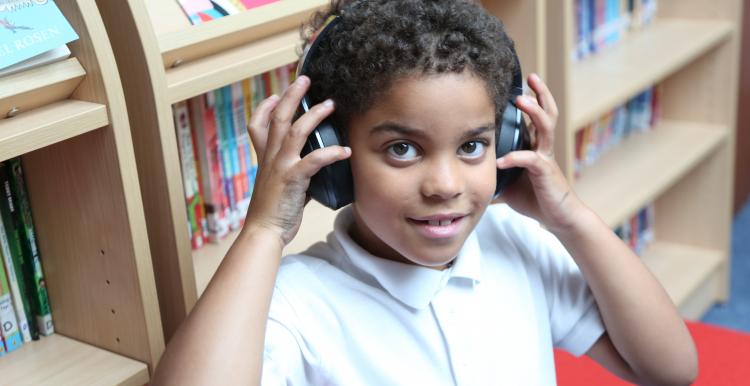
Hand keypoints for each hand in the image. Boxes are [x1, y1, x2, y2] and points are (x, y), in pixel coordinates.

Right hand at [245, 76, 350, 244]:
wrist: (264, 232)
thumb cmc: (273, 212)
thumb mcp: (279, 186)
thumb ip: (293, 172)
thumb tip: (313, 169)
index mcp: (264, 158)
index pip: (257, 126)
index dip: (264, 107)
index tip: (274, 95)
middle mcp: (270, 158)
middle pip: (279, 118)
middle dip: (292, 96)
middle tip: (306, 79)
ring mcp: (280, 167)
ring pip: (296, 131)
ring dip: (315, 115)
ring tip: (331, 105)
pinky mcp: (292, 180)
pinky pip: (314, 160)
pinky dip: (332, 153)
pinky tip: (346, 150)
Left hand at [496, 74, 585, 233]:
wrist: (558, 218)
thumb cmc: (535, 198)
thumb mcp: (507, 182)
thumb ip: (492, 172)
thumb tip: (467, 171)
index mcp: (534, 146)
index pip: (534, 117)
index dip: (529, 99)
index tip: (516, 84)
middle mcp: (542, 148)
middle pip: (547, 112)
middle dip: (541, 93)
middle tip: (531, 77)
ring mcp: (545, 158)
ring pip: (545, 127)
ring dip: (534, 112)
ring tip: (522, 99)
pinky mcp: (545, 173)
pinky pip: (530, 160)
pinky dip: (514, 158)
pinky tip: (501, 160)